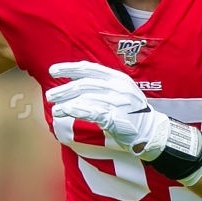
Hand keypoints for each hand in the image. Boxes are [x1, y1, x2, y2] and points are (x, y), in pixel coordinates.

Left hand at [46, 61, 171, 156]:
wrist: (152, 132)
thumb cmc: (133, 114)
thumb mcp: (121, 92)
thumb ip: (103, 86)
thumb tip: (77, 83)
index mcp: (118, 78)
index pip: (90, 69)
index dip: (70, 68)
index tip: (53, 71)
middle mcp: (117, 87)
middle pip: (85, 84)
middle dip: (64, 89)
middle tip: (50, 95)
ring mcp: (118, 102)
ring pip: (86, 97)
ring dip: (67, 102)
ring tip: (55, 108)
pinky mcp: (115, 117)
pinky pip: (92, 111)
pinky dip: (77, 110)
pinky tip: (66, 111)